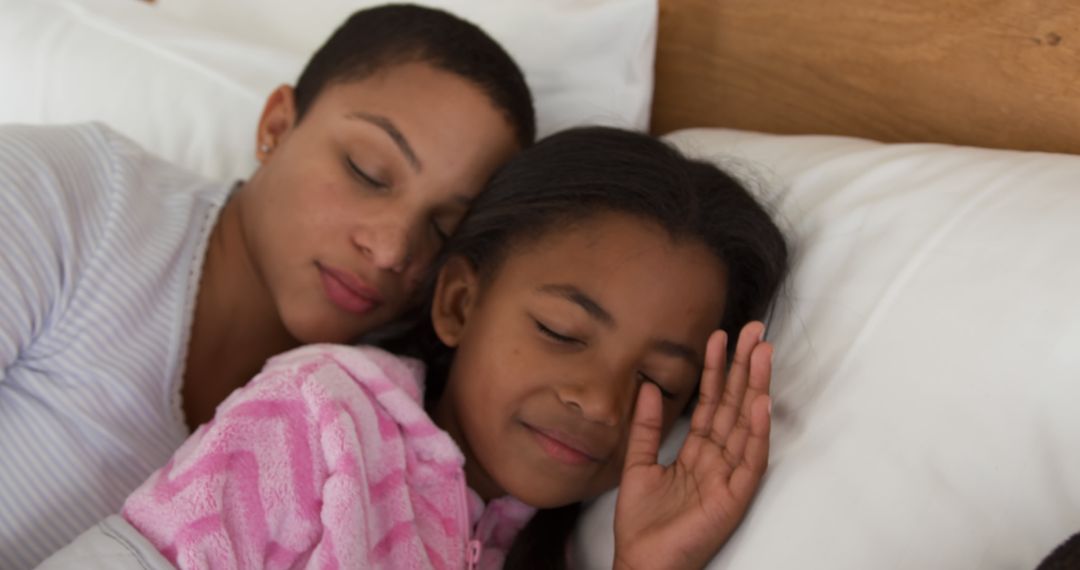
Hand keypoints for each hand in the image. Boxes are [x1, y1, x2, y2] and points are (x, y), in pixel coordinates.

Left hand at [613, 321, 772, 569]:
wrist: (643, 563)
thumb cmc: (642, 522)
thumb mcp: (639, 463)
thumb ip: (647, 426)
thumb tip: (647, 385)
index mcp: (698, 452)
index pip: (712, 403)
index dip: (717, 370)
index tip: (720, 336)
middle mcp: (718, 459)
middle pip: (736, 405)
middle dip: (745, 367)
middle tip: (756, 330)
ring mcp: (730, 477)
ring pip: (747, 424)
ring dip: (756, 388)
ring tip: (763, 353)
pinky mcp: (735, 497)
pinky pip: (750, 460)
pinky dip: (757, 432)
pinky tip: (760, 404)